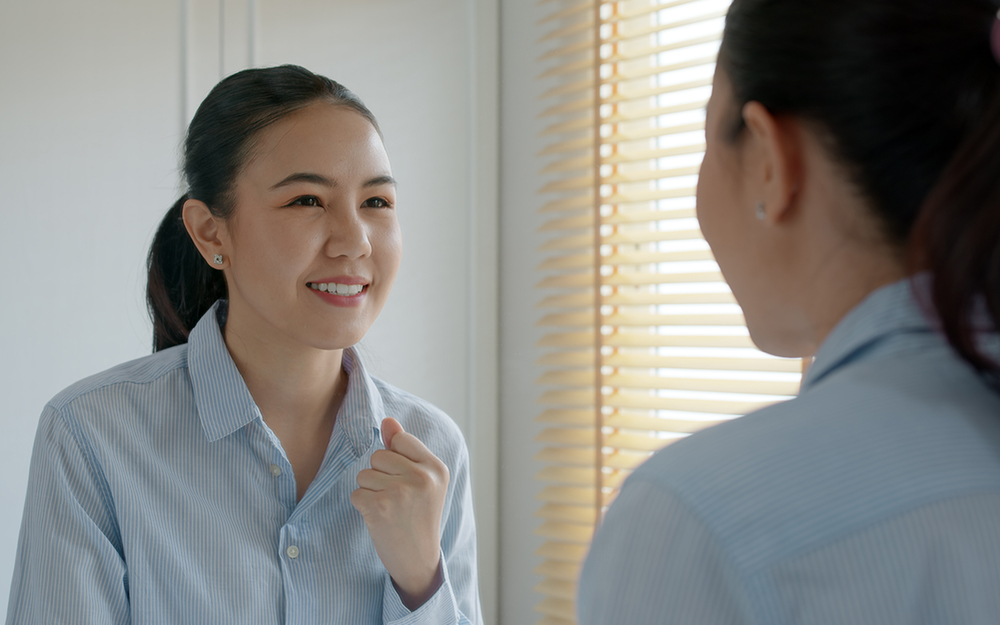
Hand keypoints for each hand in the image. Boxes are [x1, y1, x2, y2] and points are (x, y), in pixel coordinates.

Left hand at [351, 417, 449, 609]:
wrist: (418, 560)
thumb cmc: (419, 517)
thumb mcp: (423, 481)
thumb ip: (405, 449)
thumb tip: (387, 420)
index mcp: (436, 468)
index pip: (401, 440)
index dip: (395, 459)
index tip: (406, 481)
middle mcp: (421, 477)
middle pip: (379, 455)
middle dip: (380, 475)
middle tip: (397, 499)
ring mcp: (400, 492)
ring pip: (365, 474)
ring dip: (370, 491)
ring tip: (389, 509)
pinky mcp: (379, 507)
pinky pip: (356, 493)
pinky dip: (362, 506)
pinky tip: (379, 519)